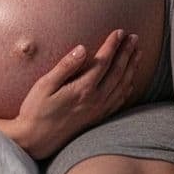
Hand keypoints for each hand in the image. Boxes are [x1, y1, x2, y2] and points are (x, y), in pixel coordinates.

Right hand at [12, 29, 139, 159]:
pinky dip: (128, 88)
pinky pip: (119, 101)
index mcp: (83, 89)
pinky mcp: (97, 119)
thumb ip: (65, 66)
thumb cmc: (35, 111)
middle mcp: (95, 100)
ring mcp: (98, 111)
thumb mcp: (44, 85)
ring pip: (122, 86)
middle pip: (118, 72)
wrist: (35, 141)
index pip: (104, 61)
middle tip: (135, 37)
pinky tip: (130, 81)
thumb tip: (82, 48)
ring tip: (138, 53)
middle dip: (127, 53)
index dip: (113, 45)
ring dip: (132, 68)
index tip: (120, 31)